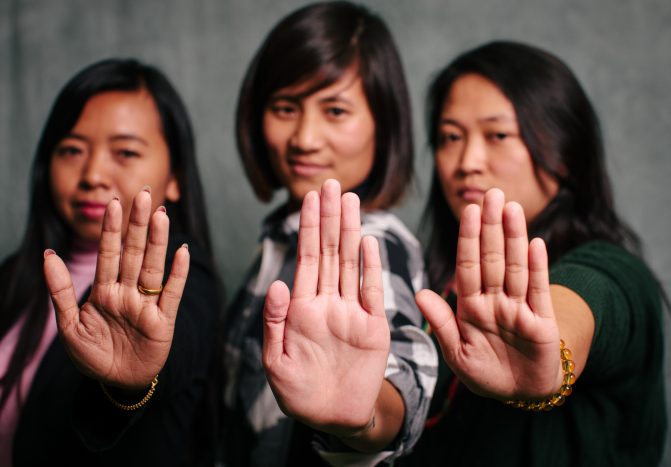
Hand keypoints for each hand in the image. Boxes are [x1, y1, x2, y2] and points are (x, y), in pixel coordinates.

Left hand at [43, 189, 189, 390]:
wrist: (117, 383)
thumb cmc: (93, 355)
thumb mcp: (69, 326)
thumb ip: (61, 291)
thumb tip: (48, 255)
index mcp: (105, 291)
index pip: (109, 254)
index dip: (111, 230)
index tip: (114, 203)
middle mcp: (127, 292)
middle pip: (134, 253)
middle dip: (136, 225)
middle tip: (142, 195)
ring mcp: (146, 305)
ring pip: (152, 268)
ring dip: (157, 242)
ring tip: (159, 215)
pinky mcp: (163, 321)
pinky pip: (172, 294)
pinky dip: (178, 274)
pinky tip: (182, 252)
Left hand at [262, 179, 389, 436]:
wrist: (335, 418)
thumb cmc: (300, 393)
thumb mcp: (276, 362)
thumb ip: (274, 322)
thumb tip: (277, 283)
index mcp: (301, 308)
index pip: (306, 258)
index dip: (307, 227)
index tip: (308, 197)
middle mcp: (327, 303)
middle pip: (329, 252)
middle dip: (329, 217)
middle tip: (331, 183)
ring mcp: (352, 313)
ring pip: (351, 263)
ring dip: (350, 231)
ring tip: (350, 200)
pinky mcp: (374, 328)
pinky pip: (372, 292)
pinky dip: (371, 267)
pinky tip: (369, 242)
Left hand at [417, 188, 560, 399]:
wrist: (519, 396)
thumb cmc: (485, 373)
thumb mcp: (457, 353)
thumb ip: (442, 323)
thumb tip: (420, 293)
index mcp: (470, 306)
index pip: (468, 266)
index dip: (469, 239)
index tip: (469, 211)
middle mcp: (495, 301)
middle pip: (492, 258)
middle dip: (492, 227)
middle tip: (493, 194)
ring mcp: (519, 309)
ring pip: (515, 267)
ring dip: (514, 238)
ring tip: (512, 209)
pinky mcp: (541, 322)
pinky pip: (538, 291)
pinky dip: (538, 268)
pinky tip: (536, 244)